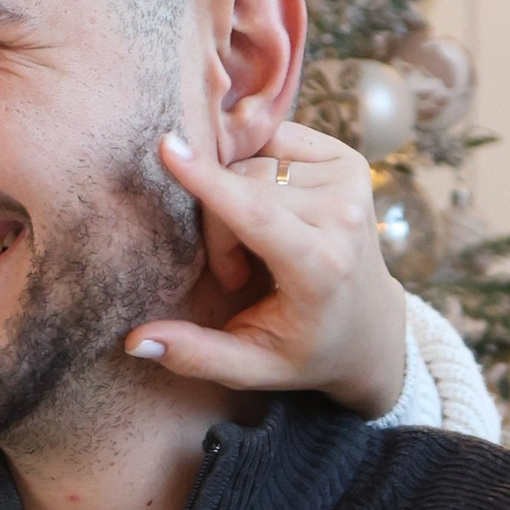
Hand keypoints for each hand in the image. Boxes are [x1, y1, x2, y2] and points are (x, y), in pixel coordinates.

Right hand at [126, 87, 408, 419]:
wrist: (373, 328)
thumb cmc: (306, 349)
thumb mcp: (254, 366)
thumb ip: (197, 356)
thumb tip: (137, 342)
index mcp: (322, 267)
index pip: (257, 213)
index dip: (209, 181)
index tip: (168, 148)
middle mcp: (344, 217)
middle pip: (243, 187)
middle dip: (219, 225)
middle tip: (236, 274)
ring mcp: (351, 182)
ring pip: (255, 162)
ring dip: (237, 199)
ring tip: (258, 248)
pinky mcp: (349, 160)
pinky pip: (273, 143)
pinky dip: (256, 170)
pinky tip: (269, 207)